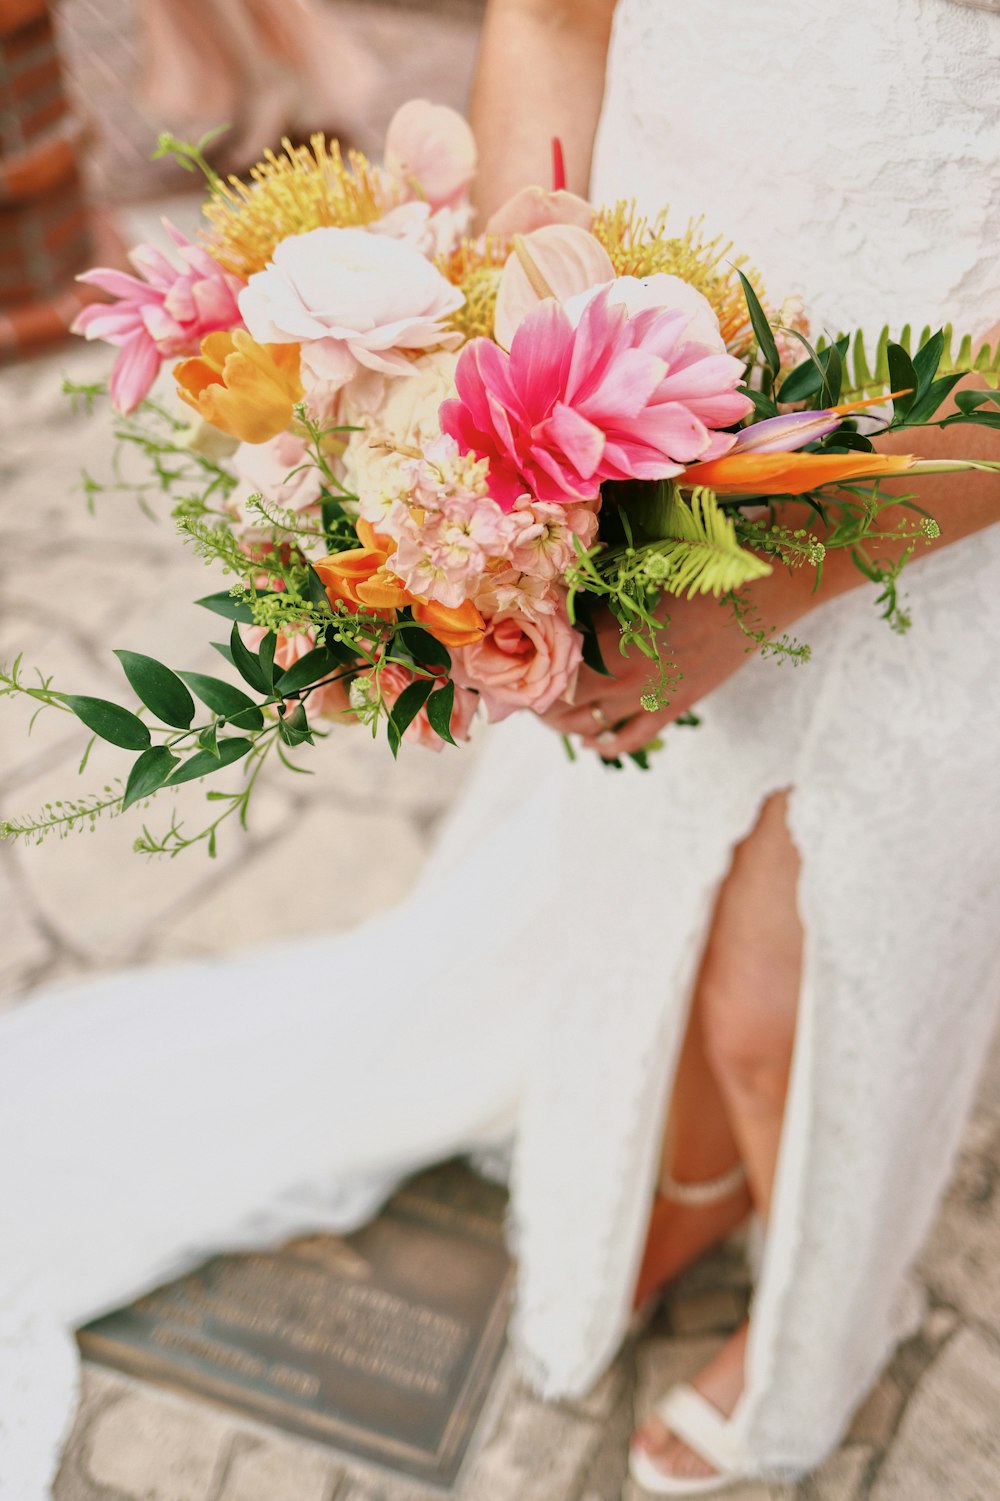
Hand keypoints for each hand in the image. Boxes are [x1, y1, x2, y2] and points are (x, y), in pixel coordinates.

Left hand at [542, 589, 779, 757]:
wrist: (757, 594)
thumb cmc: (696, 570)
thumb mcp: (635, 576)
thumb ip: (596, 599)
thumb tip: (559, 604)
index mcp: (606, 635)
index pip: (549, 664)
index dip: (527, 667)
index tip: (515, 663)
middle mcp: (620, 672)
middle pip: (560, 702)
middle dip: (538, 700)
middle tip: (526, 692)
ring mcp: (647, 695)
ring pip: (588, 725)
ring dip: (563, 724)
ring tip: (551, 716)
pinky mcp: (672, 707)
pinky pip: (630, 739)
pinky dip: (605, 745)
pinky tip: (592, 742)